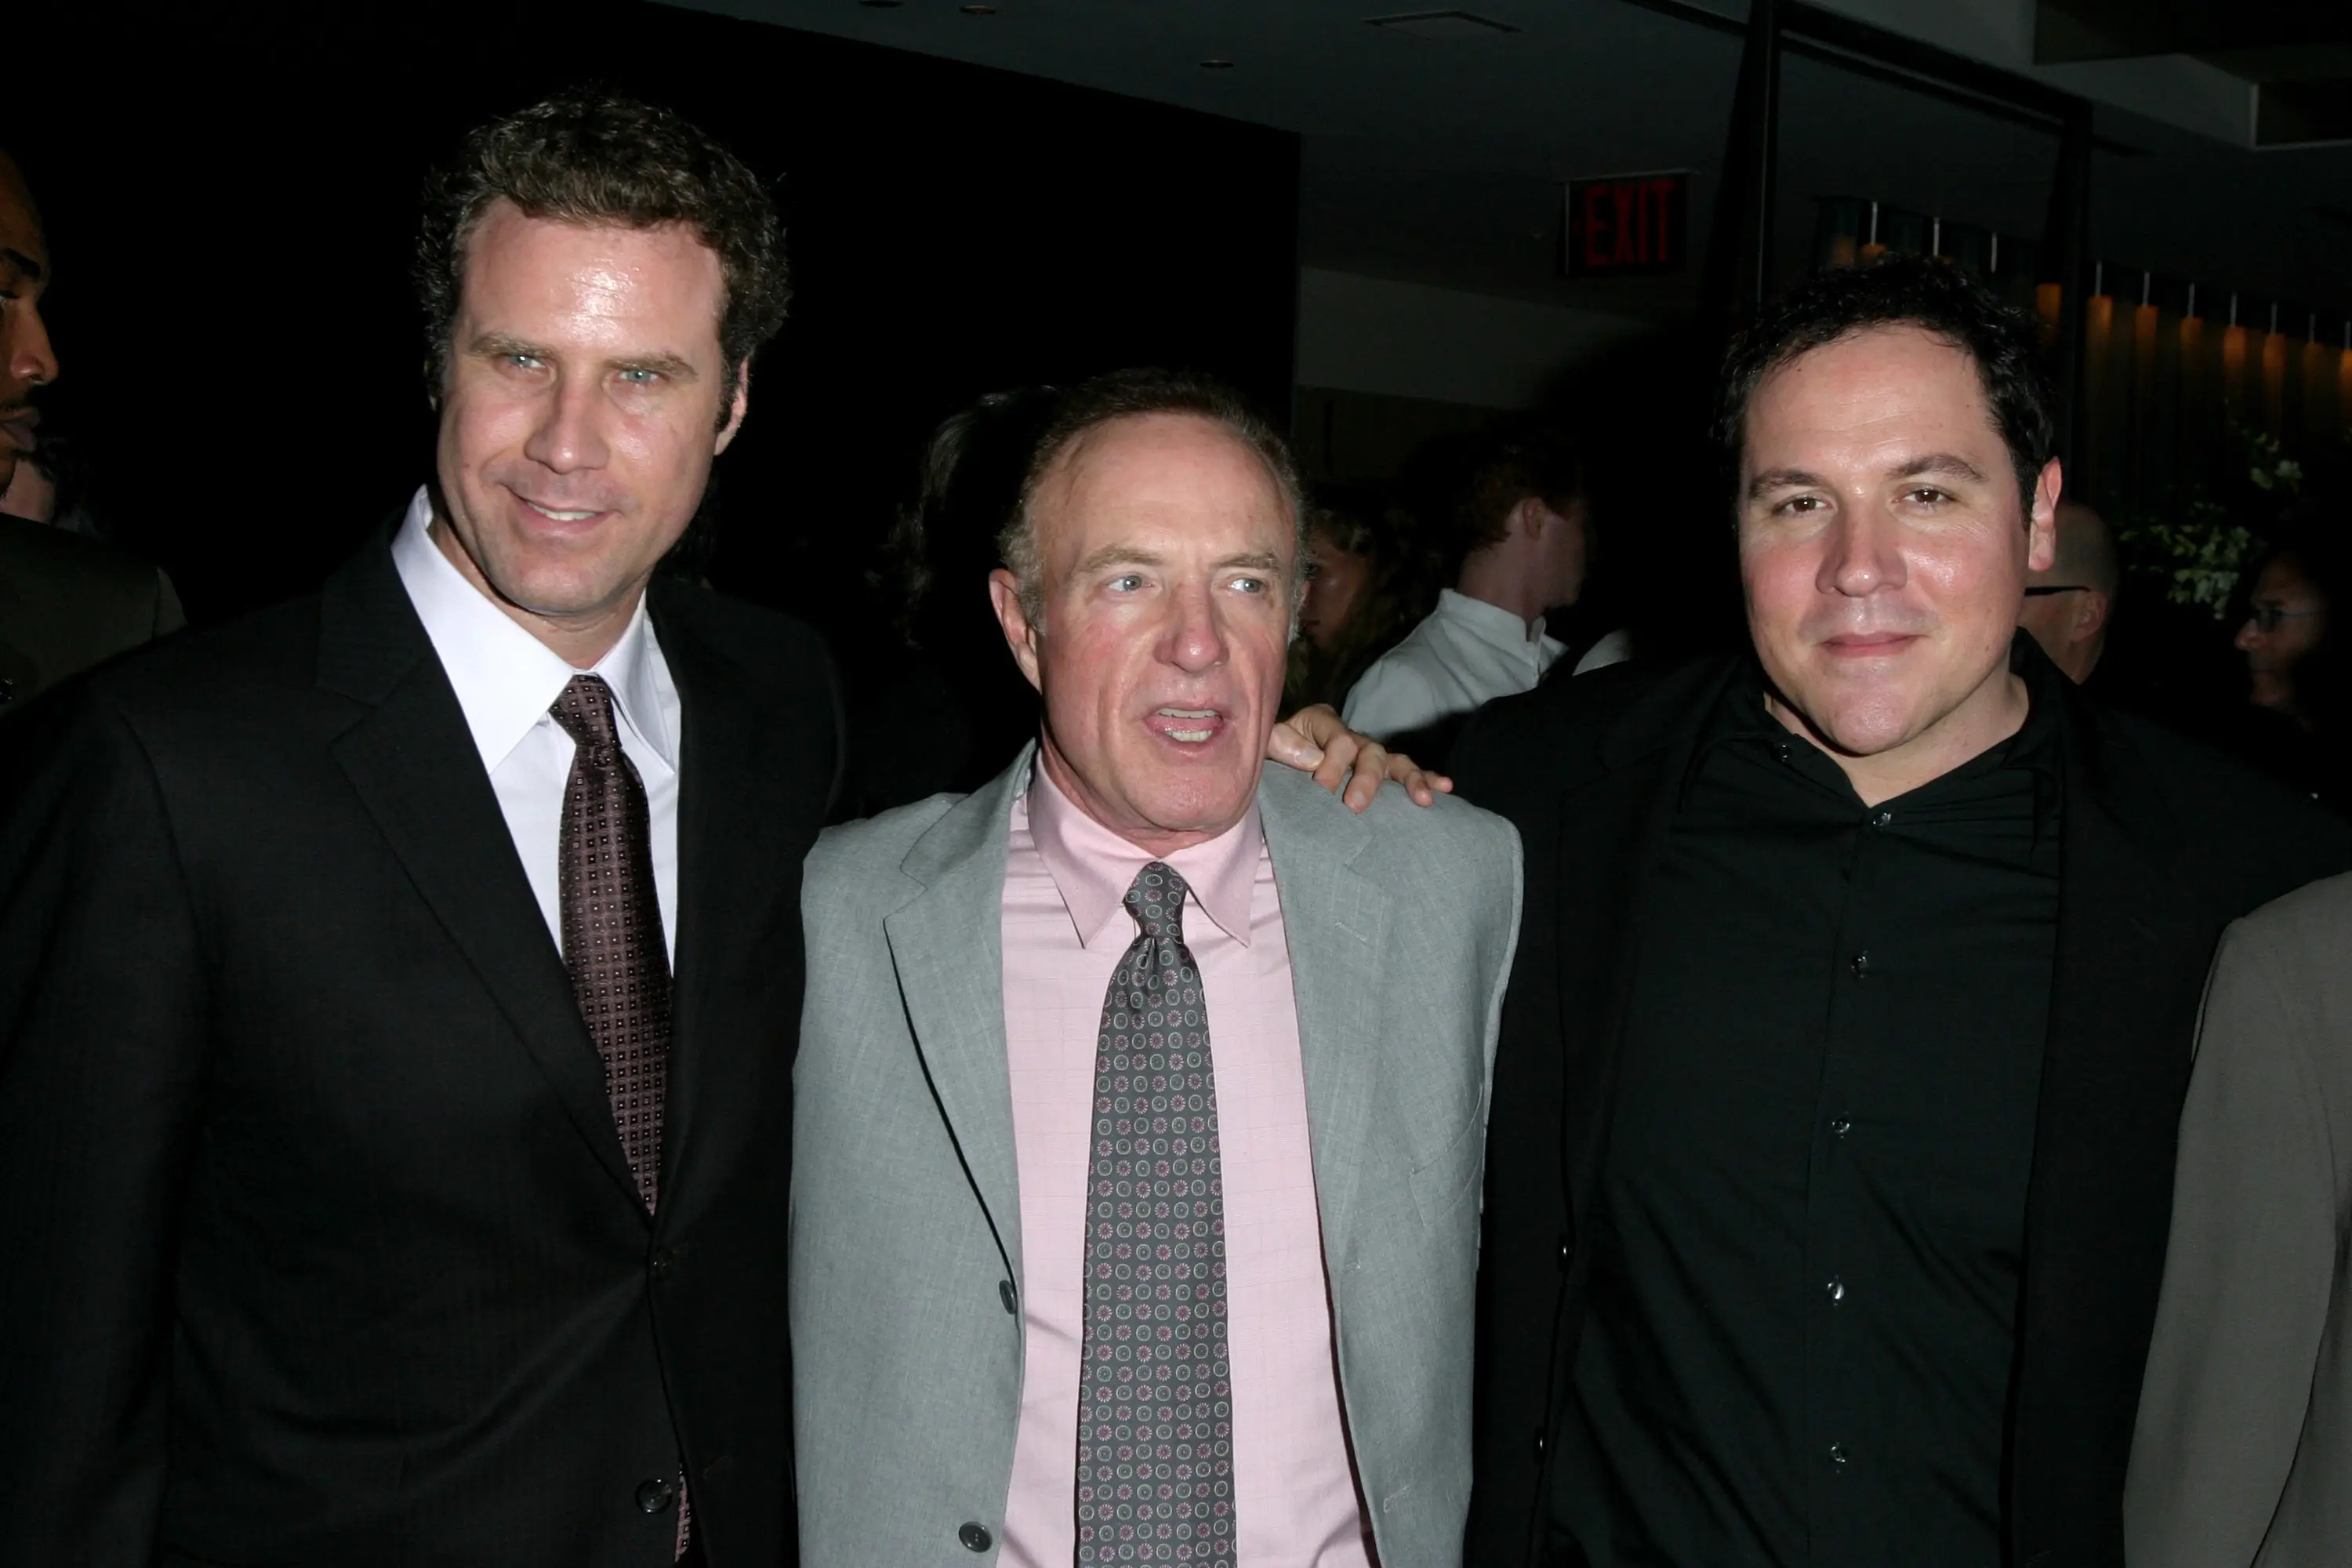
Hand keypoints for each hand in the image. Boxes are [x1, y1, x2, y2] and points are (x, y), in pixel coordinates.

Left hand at [1265, 704, 1452, 811]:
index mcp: (1322, 723)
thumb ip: (1282, 744)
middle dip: (1366, 779)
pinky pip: (1406, 774)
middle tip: (1354, 806)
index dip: (1331, 765)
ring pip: (1395, 762)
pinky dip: (1426, 780)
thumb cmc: (1274, 753)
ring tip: (1424, 800)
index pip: (1338, 740)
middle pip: (1369, 752)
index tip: (1319, 790)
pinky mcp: (1380, 773)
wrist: (1277, 764)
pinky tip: (1445, 789)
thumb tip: (1313, 758)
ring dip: (1411, 780)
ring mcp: (1369, 755)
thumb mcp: (1267, 743)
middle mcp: (1351, 736)